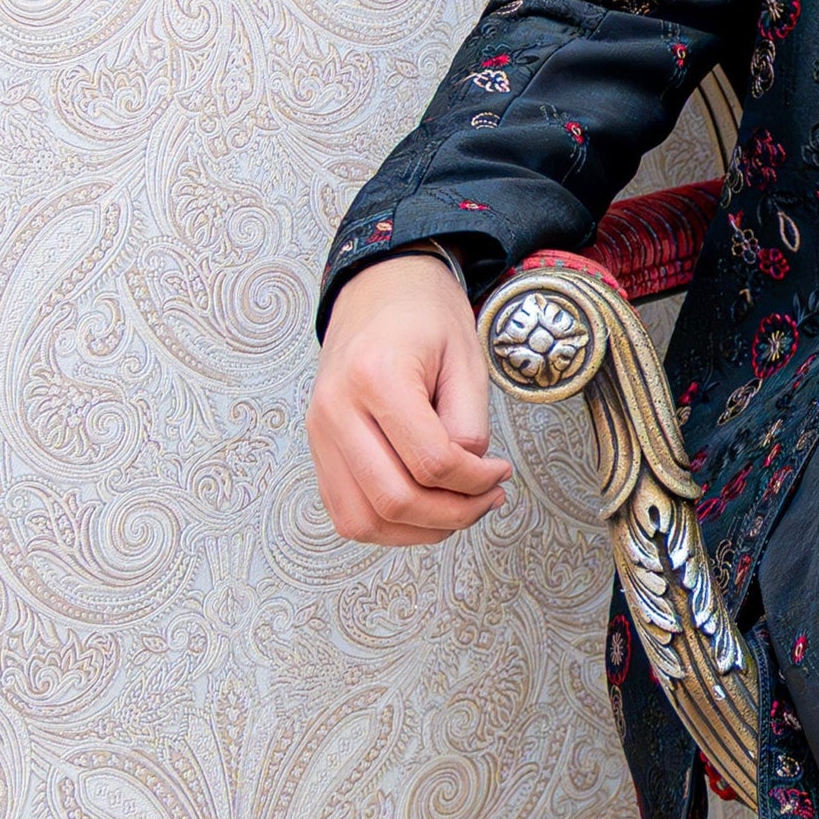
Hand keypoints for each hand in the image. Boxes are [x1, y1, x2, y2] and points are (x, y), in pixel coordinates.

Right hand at [309, 251, 513, 542]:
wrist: (379, 287)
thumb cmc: (425, 316)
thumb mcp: (466, 360)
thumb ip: (469, 425)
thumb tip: (467, 479)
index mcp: (377, 377)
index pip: (432, 462)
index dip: (477, 481)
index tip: (500, 473)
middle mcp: (336, 409)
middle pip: (395, 500)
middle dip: (454, 514)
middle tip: (487, 499)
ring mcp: (319, 432)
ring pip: (364, 520)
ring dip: (419, 530)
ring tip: (458, 509)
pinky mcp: (318, 448)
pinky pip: (346, 512)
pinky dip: (387, 526)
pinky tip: (423, 510)